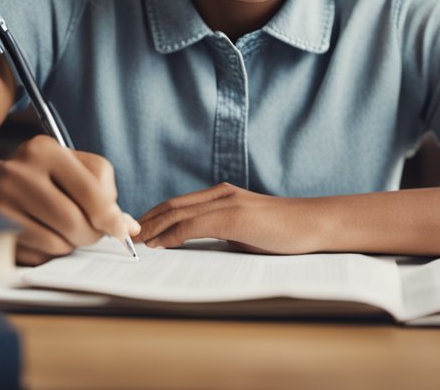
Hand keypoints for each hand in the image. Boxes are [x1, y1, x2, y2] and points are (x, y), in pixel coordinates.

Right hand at [0, 136, 140, 264]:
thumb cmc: (38, 177)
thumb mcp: (67, 169)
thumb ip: (101, 193)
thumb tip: (130, 228)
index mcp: (45, 150)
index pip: (93, 190)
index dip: (112, 217)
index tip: (120, 230)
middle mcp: (21, 171)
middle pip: (76, 220)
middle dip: (92, 235)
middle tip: (93, 234)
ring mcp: (3, 200)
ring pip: (59, 240)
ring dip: (72, 243)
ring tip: (67, 231)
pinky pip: (39, 252)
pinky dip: (52, 250)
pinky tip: (46, 235)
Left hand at [136, 183, 320, 254]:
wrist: (314, 224)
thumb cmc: (285, 232)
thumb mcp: (248, 231)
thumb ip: (225, 233)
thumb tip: (200, 246)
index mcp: (224, 195)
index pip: (179, 204)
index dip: (155, 216)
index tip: (138, 231)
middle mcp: (221, 194)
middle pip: (172, 205)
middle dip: (146, 221)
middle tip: (125, 237)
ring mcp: (228, 203)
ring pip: (178, 213)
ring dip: (153, 229)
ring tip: (135, 242)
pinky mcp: (234, 217)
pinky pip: (194, 225)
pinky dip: (172, 235)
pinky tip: (160, 244)